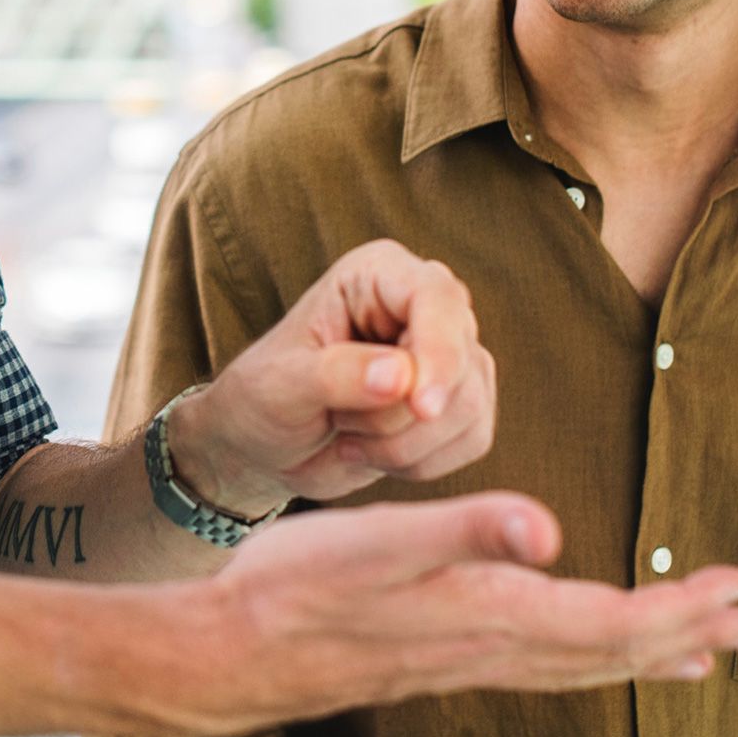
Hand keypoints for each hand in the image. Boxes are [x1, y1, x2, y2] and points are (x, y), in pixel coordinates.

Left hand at [171, 240, 494, 510]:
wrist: (266, 445)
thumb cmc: (264, 397)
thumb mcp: (283, 383)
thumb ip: (337, 375)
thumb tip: (402, 376)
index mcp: (377, 274)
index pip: (436, 297)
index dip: (439, 353)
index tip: (421, 408)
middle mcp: (423, 305)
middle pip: (461, 361)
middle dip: (400, 415)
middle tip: (339, 425)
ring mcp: (448, 354)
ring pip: (469, 406)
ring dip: (405, 444)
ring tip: (348, 435)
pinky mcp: (460, 402)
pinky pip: (474, 439)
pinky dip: (423, 462)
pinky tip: (374, 453)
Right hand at [192, 493, 737, 733]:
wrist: (230, 649)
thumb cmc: (295, 586)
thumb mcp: (375, 542)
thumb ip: (464, 530)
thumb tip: (551, 529)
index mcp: (484, 612)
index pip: (605, 622)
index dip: (675, 608)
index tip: (734, 588)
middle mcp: (485, 647)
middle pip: (605, 653)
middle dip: (681, 636)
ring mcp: (460, 661)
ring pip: (574, 666)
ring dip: (641, 656)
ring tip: (695, 653)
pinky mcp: (436, 660)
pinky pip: (536, 668)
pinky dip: (582, 660)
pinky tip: (579, 653)